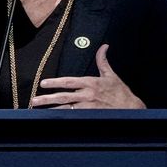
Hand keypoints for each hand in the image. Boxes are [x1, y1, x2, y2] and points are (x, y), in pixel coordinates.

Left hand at [30, 44, 145, 108]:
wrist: (132, 109)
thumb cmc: (120, 92)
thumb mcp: (111, 75)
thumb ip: (103, 61)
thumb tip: (103, 46)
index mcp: (90, 83)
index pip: (68, 82)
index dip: (55, 82)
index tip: (43, 83)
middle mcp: (87, 95)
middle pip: (63, 96)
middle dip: (47, 99)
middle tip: (34, 100)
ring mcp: (88, 107)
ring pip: (66, 108)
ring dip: (51, 110)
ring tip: (38, 110)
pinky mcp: (90, 116)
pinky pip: (74, 117)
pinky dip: (63, 118)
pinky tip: (52, 119)